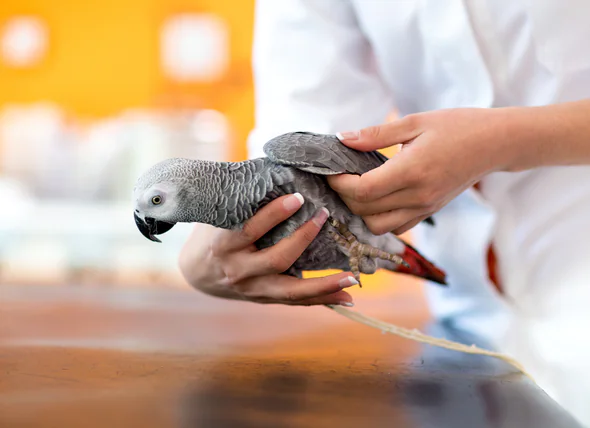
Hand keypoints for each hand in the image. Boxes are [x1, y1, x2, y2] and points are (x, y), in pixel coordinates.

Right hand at [178, 194, 356, 305]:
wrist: (195, 273)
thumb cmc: (210, 234)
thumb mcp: (216, 216)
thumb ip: (242, 201)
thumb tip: (277, 170)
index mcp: (223, 245)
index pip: (251, 229)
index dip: (274, 214)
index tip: (297, 198)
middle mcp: (238, 271)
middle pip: (277, 260)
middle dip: (303, 238)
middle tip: (324, 216)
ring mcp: (252, 289)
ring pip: (291, 290)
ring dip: (324, 285)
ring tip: (352, 279)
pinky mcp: (264, 299)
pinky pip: (296, 302)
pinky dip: (321, 300)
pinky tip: (346, 297)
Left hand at [328, 108, 513, 234]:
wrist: (495, 143)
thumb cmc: (457, 126)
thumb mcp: (415, 122)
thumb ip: (375, 134)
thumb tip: (341, 138)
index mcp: (412, 170)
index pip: (364, 190)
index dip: (339, 183)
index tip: (329, 170)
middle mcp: (418, 196)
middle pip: (365, 210)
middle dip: (344, 196)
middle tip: (338, 176)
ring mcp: (425, 208)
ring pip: (378, 227)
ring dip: (360, 212)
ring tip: (356, 188)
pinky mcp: (429, 212)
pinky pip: (396, 227)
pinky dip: (379, 218)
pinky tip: (376, 197)